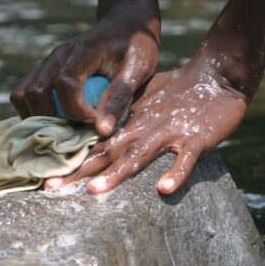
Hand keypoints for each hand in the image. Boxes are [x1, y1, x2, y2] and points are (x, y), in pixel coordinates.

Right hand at [11, 0, 159, 135]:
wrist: (125, 23)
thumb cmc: (136, 45)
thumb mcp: (138, 68)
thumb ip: (119, 97)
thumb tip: (101, 130)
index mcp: (82, 52)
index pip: (64, 85)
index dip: (76, 111)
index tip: (94, 122)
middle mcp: (58, 56)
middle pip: (34, 92)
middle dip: (52, 119)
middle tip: (76, 130)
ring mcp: (48, 62)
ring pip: (23, 94)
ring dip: (37, 117)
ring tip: (63, 128)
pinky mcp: (46, 70)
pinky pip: (26, 93)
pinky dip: (34, 110)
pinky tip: (57, 120)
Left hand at [44, 59, 247, 194]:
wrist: (217, 76)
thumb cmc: (180, 90)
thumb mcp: (146, 100)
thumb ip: (124, 116)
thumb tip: (98, 132)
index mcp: (131, 120)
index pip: (96, 142)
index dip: (71, 158)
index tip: (47, 176)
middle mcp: (144, 127)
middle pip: (107, 151)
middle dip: (79, 170)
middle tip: (52, 187)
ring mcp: (169, 134)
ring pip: (139, 155)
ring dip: (117, 173)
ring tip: (95, 190)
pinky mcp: (196, 140)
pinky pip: (185, 160)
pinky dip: (176, 173)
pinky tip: (164, 189)